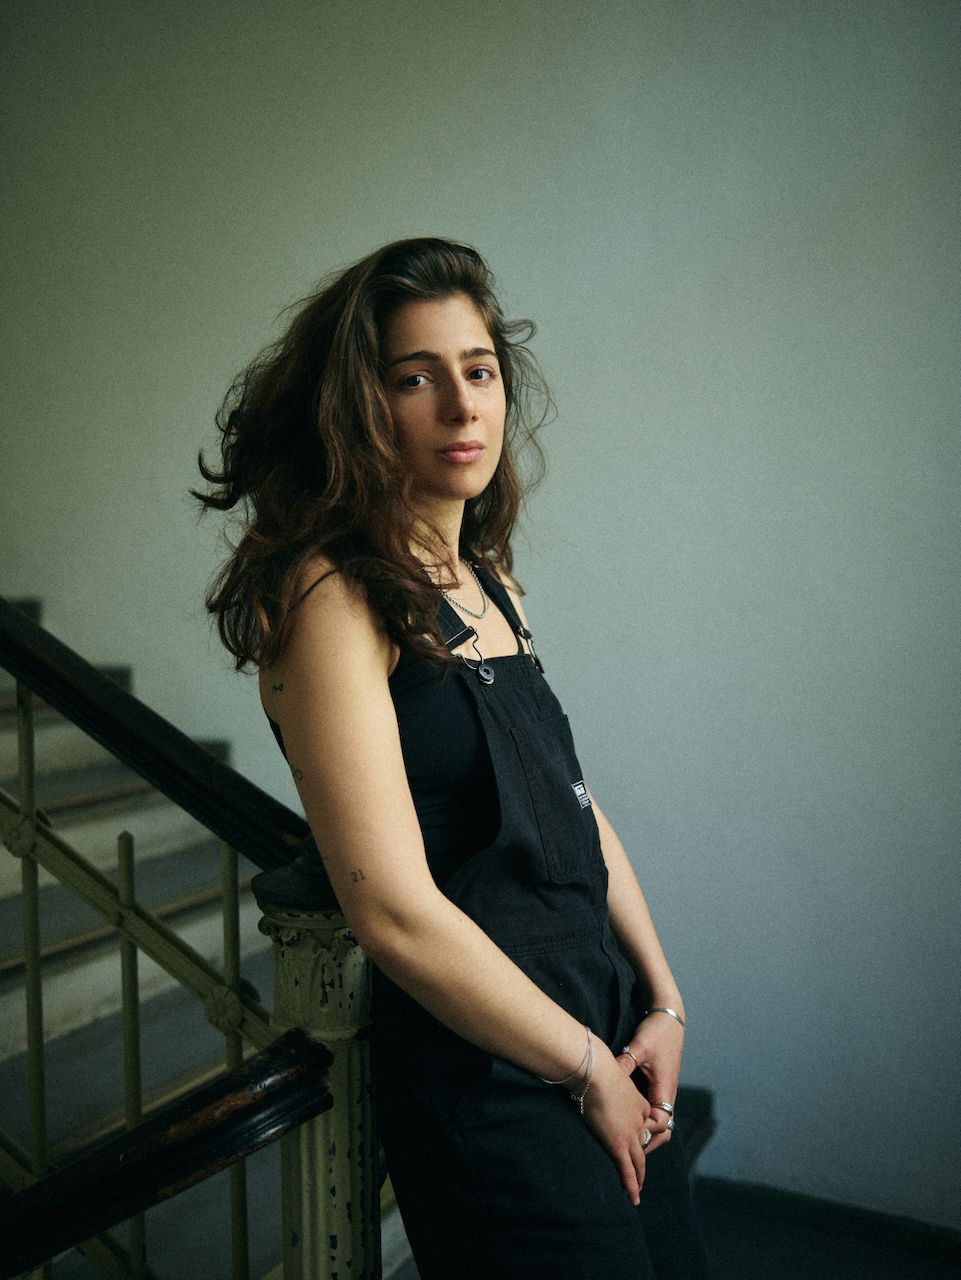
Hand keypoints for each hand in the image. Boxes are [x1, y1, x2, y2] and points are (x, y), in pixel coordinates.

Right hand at [582, 1043, 653, 1205]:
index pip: (643, 1122)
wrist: (596, 1071)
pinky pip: (628, 1170)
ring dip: (639, 1177)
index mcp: (638, 1101)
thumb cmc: (596, 1065)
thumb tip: (585, 1067)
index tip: (635, 1138)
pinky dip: (632, 1185)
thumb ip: (603, 1073)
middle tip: (641, 1172)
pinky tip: (633, 1198)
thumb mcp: (607, 1069)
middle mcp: (639, 1119)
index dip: (640, 1132)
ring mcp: (631, 1133)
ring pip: (639, 1160)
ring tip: (638, 1191)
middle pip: (645, 1143)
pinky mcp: (619, 1144)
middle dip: (643, 1159)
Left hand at [615, 1010, 684, 1152]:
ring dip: (645, 1132)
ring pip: (658, 1122)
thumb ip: (625, 1065)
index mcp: (665, 1089)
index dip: (646, 1132)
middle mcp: (667, 1094)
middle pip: (662, 1130)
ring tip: (624, 1140)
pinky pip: (653, 1110)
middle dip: (647, 1141)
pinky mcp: (658, 1085)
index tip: (628, 1136)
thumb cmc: (656, 1033)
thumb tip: (607, 1079)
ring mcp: (663, 1091)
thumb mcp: (639, 1048)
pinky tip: (626, 1119)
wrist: (668, 1019)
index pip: (661, 1124)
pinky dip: (643, 1120)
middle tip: (625, 1149)